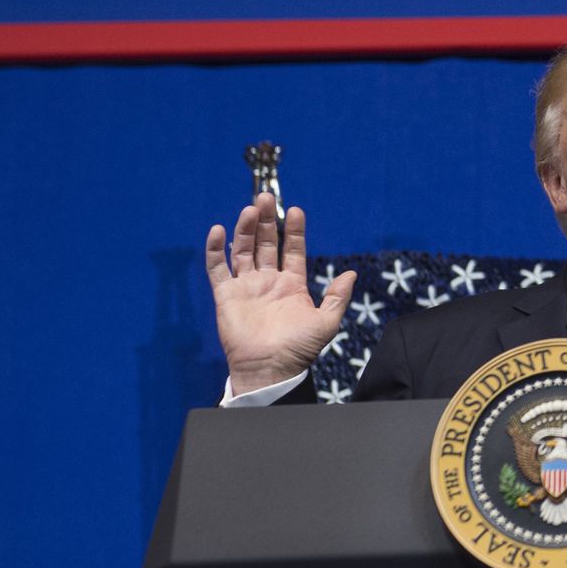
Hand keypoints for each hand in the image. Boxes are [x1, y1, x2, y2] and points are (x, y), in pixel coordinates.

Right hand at [204, 192, 356, 394]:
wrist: (270, 369)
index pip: (292, 249)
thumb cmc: (299, 349)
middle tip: (266, 198)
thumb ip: (337, 297)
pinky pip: (217, 268)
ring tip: (249, 209)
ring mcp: (246, 286)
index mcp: (292, 284)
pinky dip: (216, 249)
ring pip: (243, 249)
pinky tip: (219, 230)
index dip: (294, 230)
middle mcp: (268, 281)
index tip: (296, 211)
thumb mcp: (326, 322)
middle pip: (265, 243)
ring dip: (245, 228)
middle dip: (266, 220)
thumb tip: (350, 273)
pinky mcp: (226, 294)